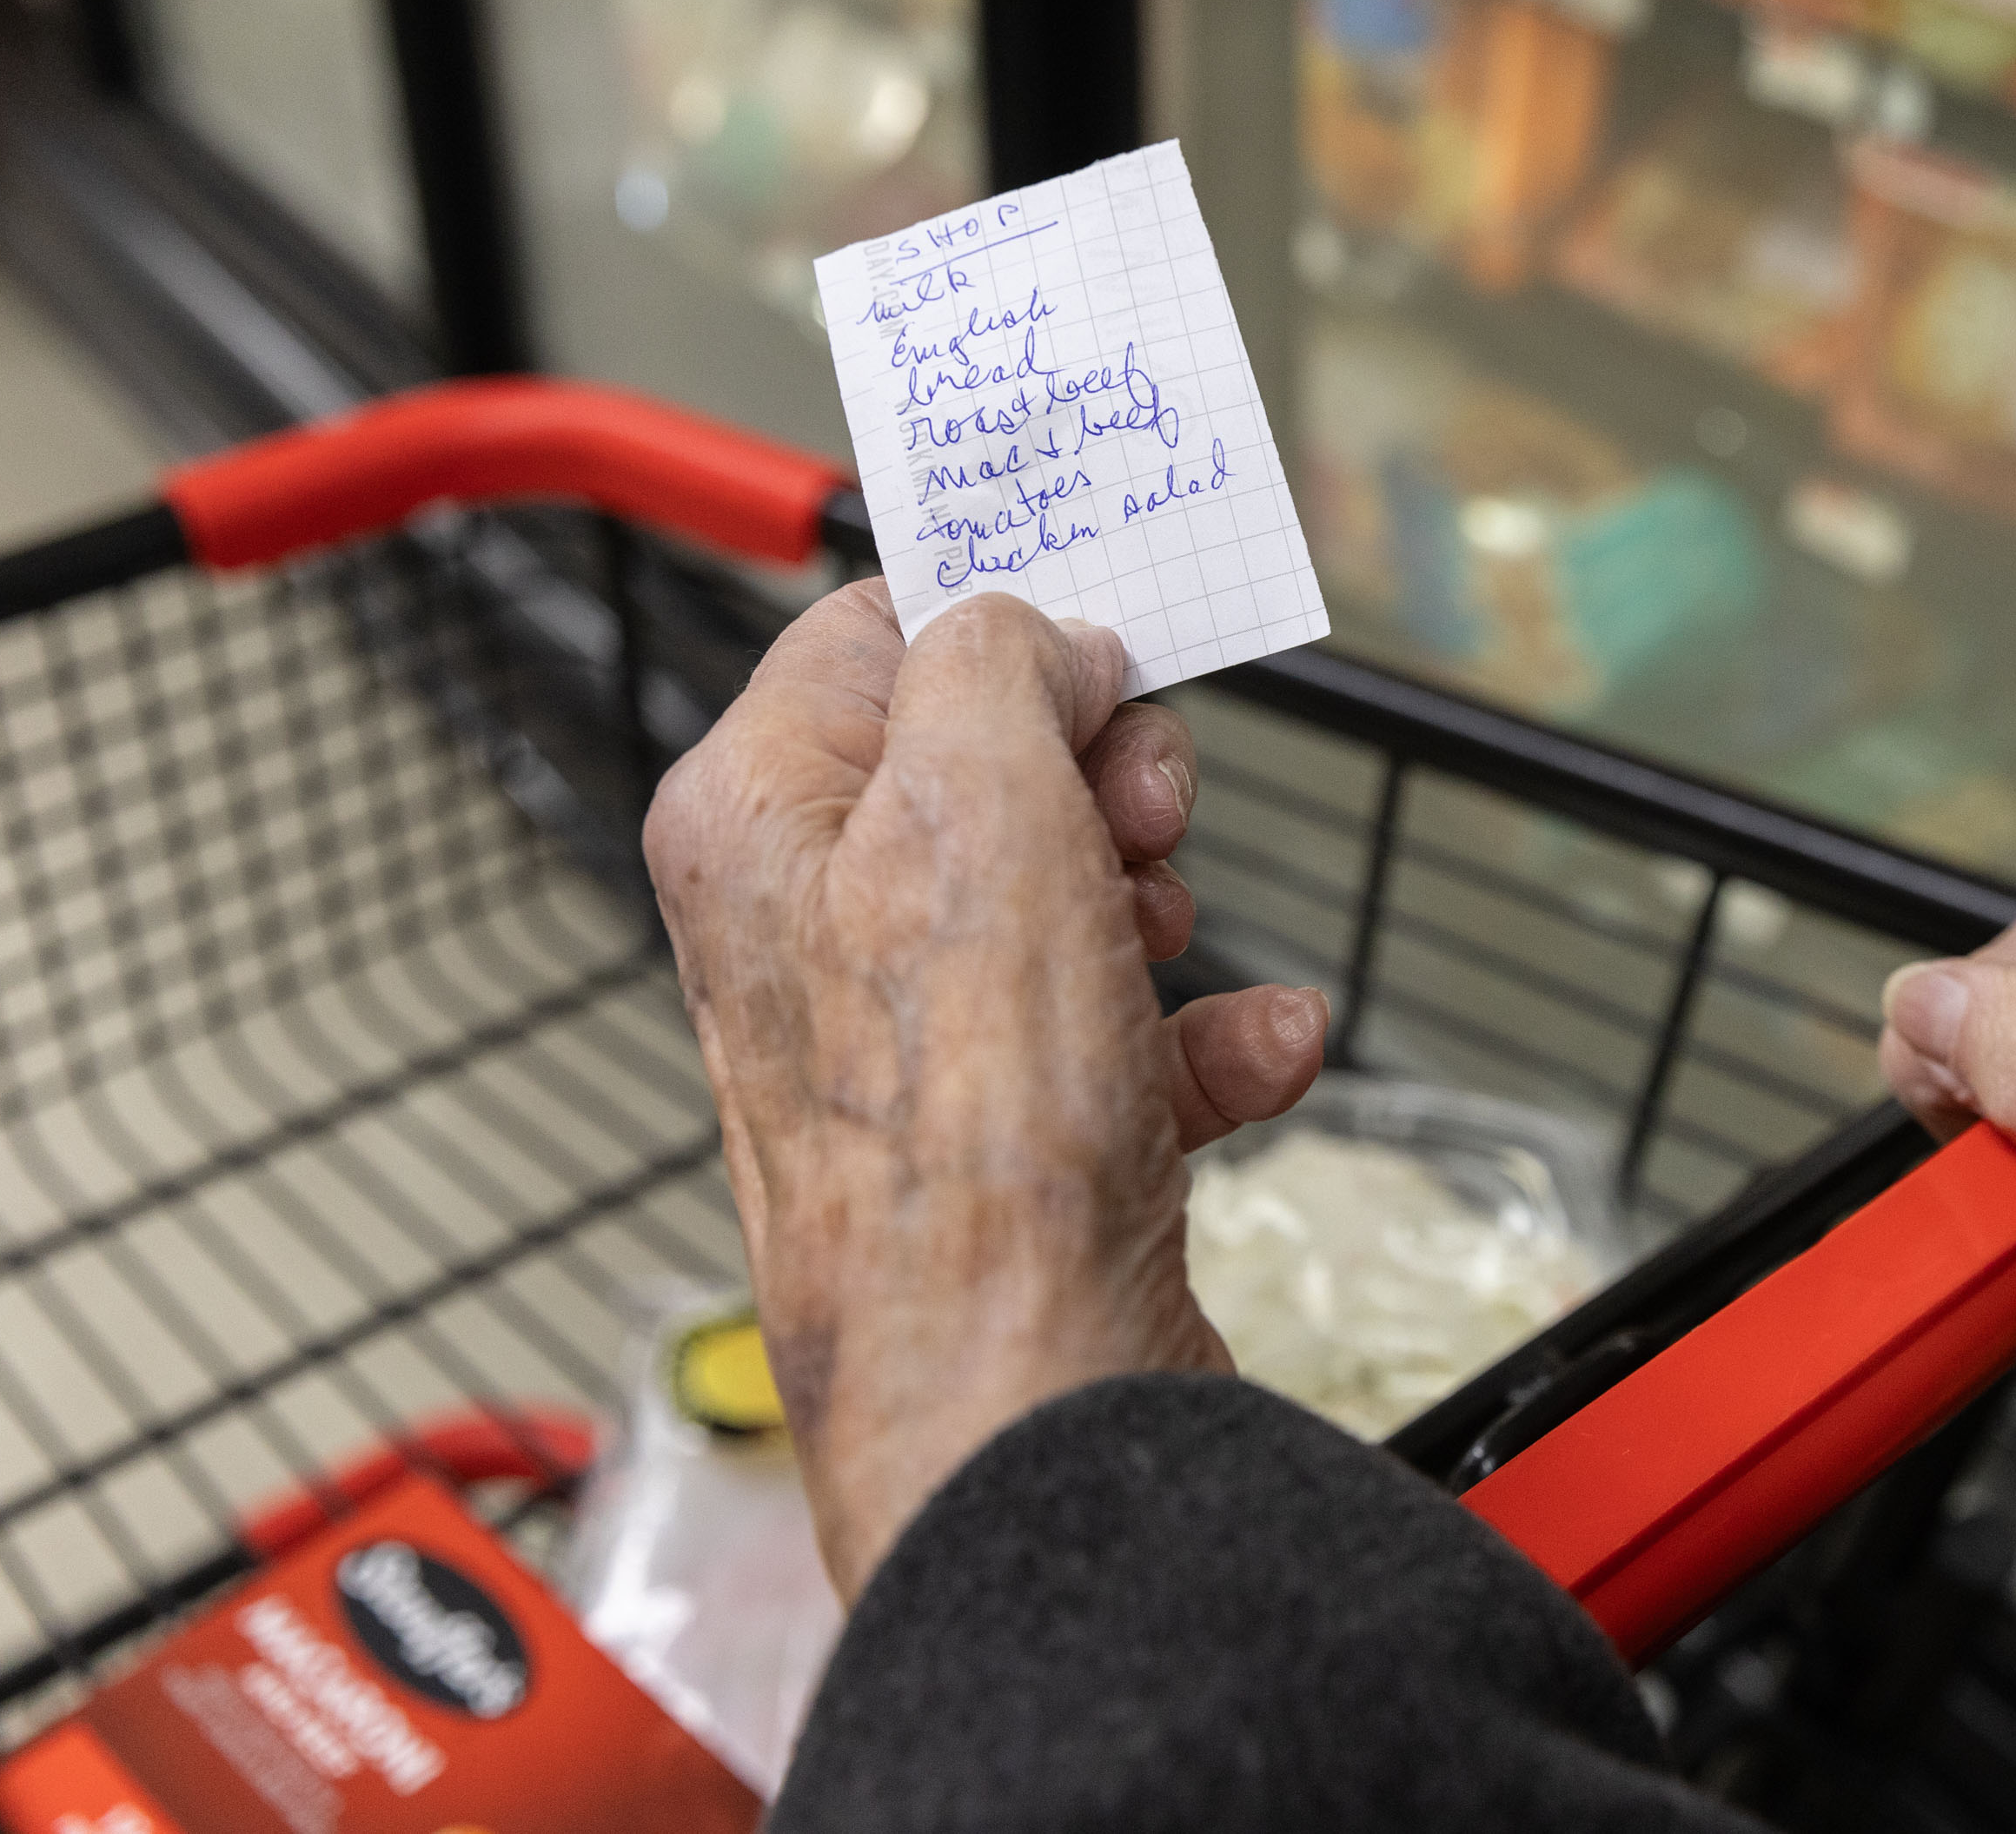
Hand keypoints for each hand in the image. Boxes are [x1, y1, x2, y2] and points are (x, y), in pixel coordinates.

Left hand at [643, 585, 1326, 1598]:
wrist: (1020, 1385)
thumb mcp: (980, 800)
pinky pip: (1122, 1036)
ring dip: (1163, 906)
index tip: (1108, 642)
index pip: (871, 636)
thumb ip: (996, 664)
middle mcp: (809, 928)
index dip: (1004, 629)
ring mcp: (909, 1043)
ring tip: (1170, 948)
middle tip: (1142, 819)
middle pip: (987, 768)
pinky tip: (1259, 1052)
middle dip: (1105, 779)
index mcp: (756, 819)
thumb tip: (1031, 640)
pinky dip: (1205, 1034)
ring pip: (1066, 898)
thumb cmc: (966, 1129)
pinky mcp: (1004, 1141)